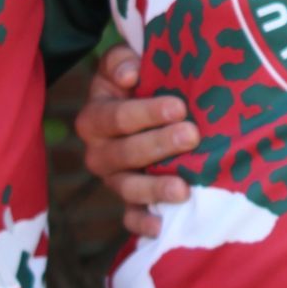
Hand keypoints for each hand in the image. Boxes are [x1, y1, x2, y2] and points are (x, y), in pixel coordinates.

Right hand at [75, 44, 198, 238]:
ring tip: (184, 189)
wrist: (140, 102)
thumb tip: (130, 74)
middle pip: (124, 154)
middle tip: (192, 136)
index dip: (147, 112)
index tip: (179, 107)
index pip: (117, 117)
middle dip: (159, 145)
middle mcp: (98, 152)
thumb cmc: (137, 78)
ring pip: (128, 188)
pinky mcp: (128, 201)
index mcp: (94, 117)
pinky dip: (143, 224)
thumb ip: (121, 61)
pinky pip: (130, 217)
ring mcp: (113, 179)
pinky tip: (162, 227)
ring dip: (155, 188)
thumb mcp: (124, 61)